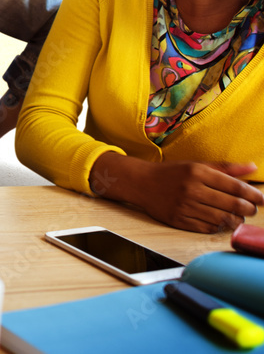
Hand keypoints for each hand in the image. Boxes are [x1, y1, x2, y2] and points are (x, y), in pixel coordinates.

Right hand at [137, 162, 261, 231]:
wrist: (141, 182)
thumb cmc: (171, 172)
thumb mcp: (196, 164)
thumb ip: (225, 167)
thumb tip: (252, 166)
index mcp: (197, 171)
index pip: (235, 186)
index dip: (254, 195)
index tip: (262, 199)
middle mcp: (192, 189)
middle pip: (233, 204)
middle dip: (249, 209)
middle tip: (251, 209)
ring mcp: (185, 206)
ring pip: (224, 219)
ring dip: (236, 219)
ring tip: (237, 216)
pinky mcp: (179, 220)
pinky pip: (209, 228)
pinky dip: (219, 226)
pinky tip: (220, 220)